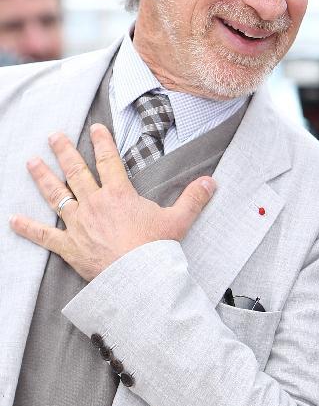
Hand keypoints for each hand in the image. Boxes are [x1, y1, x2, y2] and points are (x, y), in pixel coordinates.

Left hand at [9, 124, 215, 280]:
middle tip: (54, 136)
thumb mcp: (179, 220)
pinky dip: (28, 229)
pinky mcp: (69, 246)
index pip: (108, 161)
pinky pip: (44, 236)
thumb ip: (194, 198)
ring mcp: (79, 224)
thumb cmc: (156, 250)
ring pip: (57, 195)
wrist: (138, 278)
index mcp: (119, 195)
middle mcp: (94, 204)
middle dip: (64, 151)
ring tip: (31, 162)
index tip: (96, 128)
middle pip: (76, 172)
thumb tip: (212, 182)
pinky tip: (13, 220)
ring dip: (43, 177)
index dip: (102, 142)